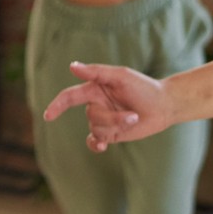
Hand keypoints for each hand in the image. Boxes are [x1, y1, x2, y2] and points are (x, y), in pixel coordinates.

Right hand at [42, 62, 175, 151]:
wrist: (164, 105)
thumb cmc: (144, 87)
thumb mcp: (121, 75)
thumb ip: (96, 72)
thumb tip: (72, 66)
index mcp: (94, 89)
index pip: (70, 97)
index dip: (57, 105)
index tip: (48, 116)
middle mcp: (96, 104)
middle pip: (90, 116)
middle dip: (111, 118)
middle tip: (134, 115)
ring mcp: (103, 120)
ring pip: (96, 129)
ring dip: (116, 126)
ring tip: (134, 119)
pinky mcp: (111, 134)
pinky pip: (94, 141)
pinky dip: (95, 145)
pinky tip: (101, 146)